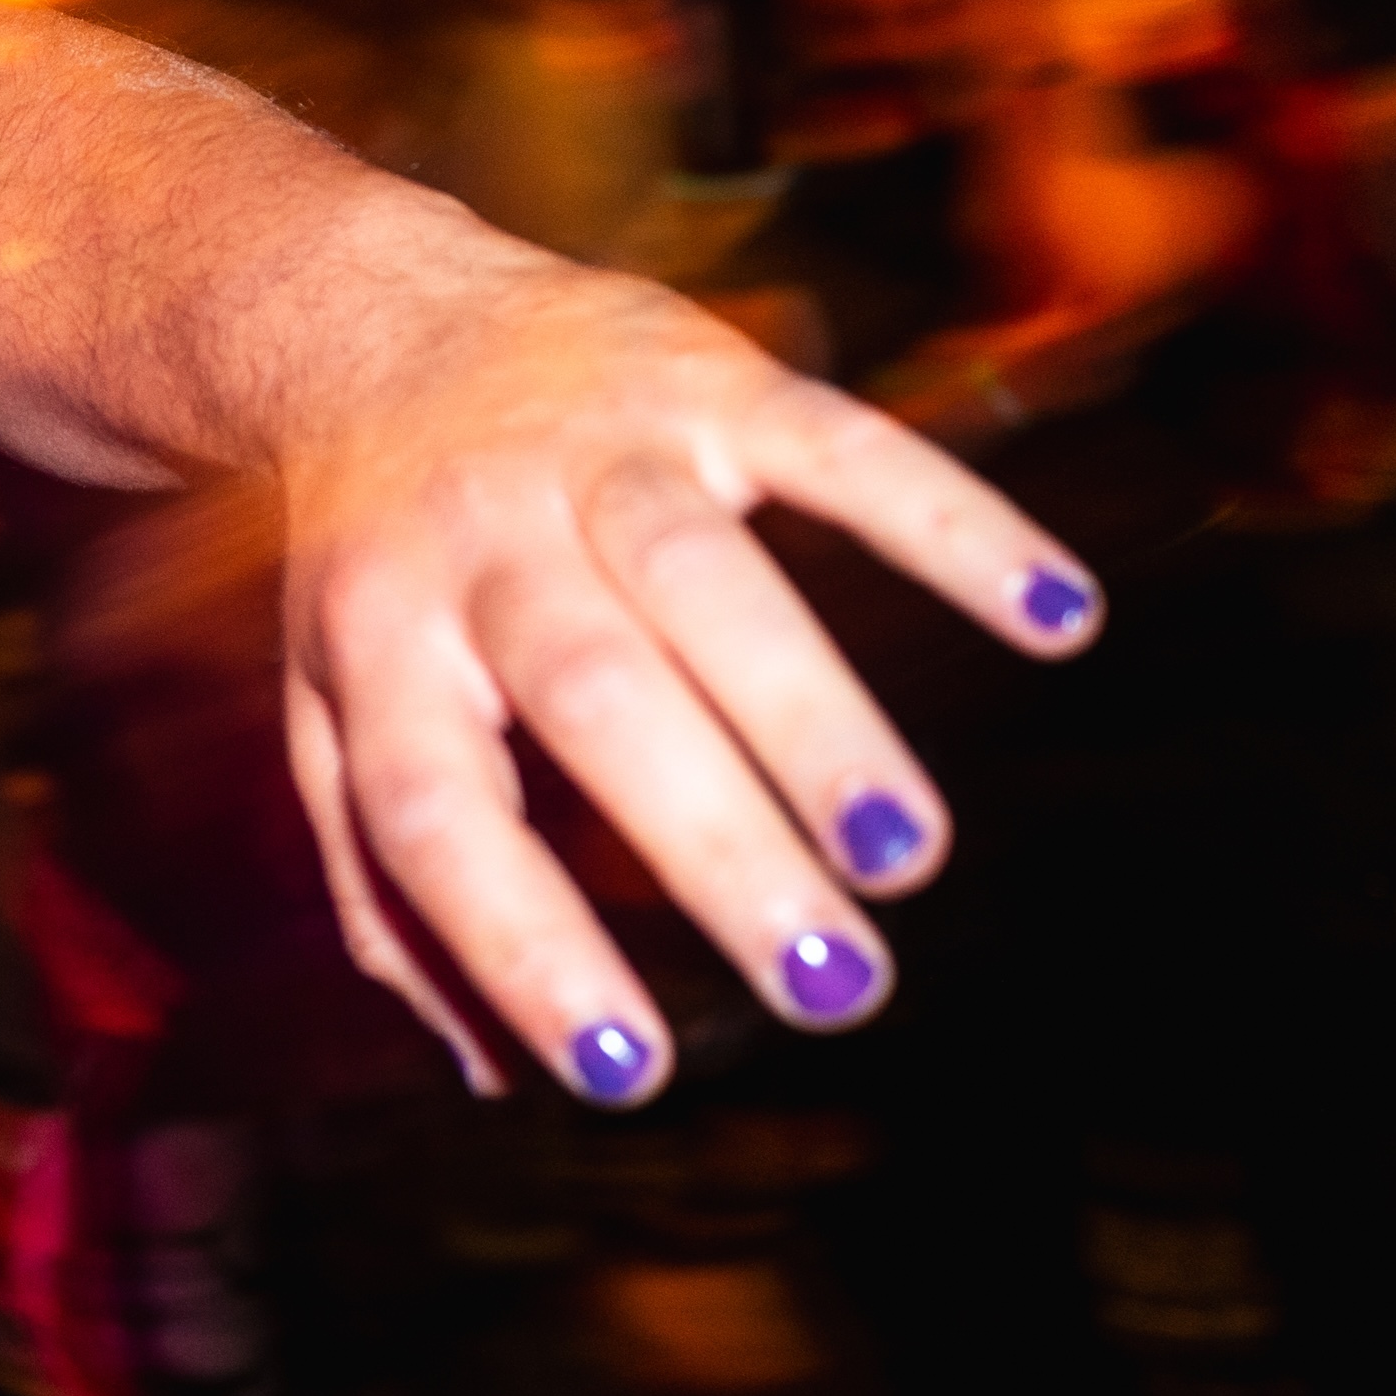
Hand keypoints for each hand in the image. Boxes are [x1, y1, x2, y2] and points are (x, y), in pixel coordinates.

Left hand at [269, 232, 1096, 1102]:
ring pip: (702, 577)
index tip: (624, 1071)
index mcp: (379, 644)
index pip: (435, 811)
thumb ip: (393, 892)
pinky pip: (836, 442)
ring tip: (908, 857)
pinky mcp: (703, 376)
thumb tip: (493, 1079)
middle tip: (833, 985)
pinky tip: (1058, 619)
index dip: (519, 944)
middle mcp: (476, 542)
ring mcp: (591, 450)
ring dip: (811, 714)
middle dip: (712, 843)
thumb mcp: (337, 715)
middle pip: (591, 694)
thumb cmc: (379, 571)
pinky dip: (950, 524)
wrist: (369, 317)